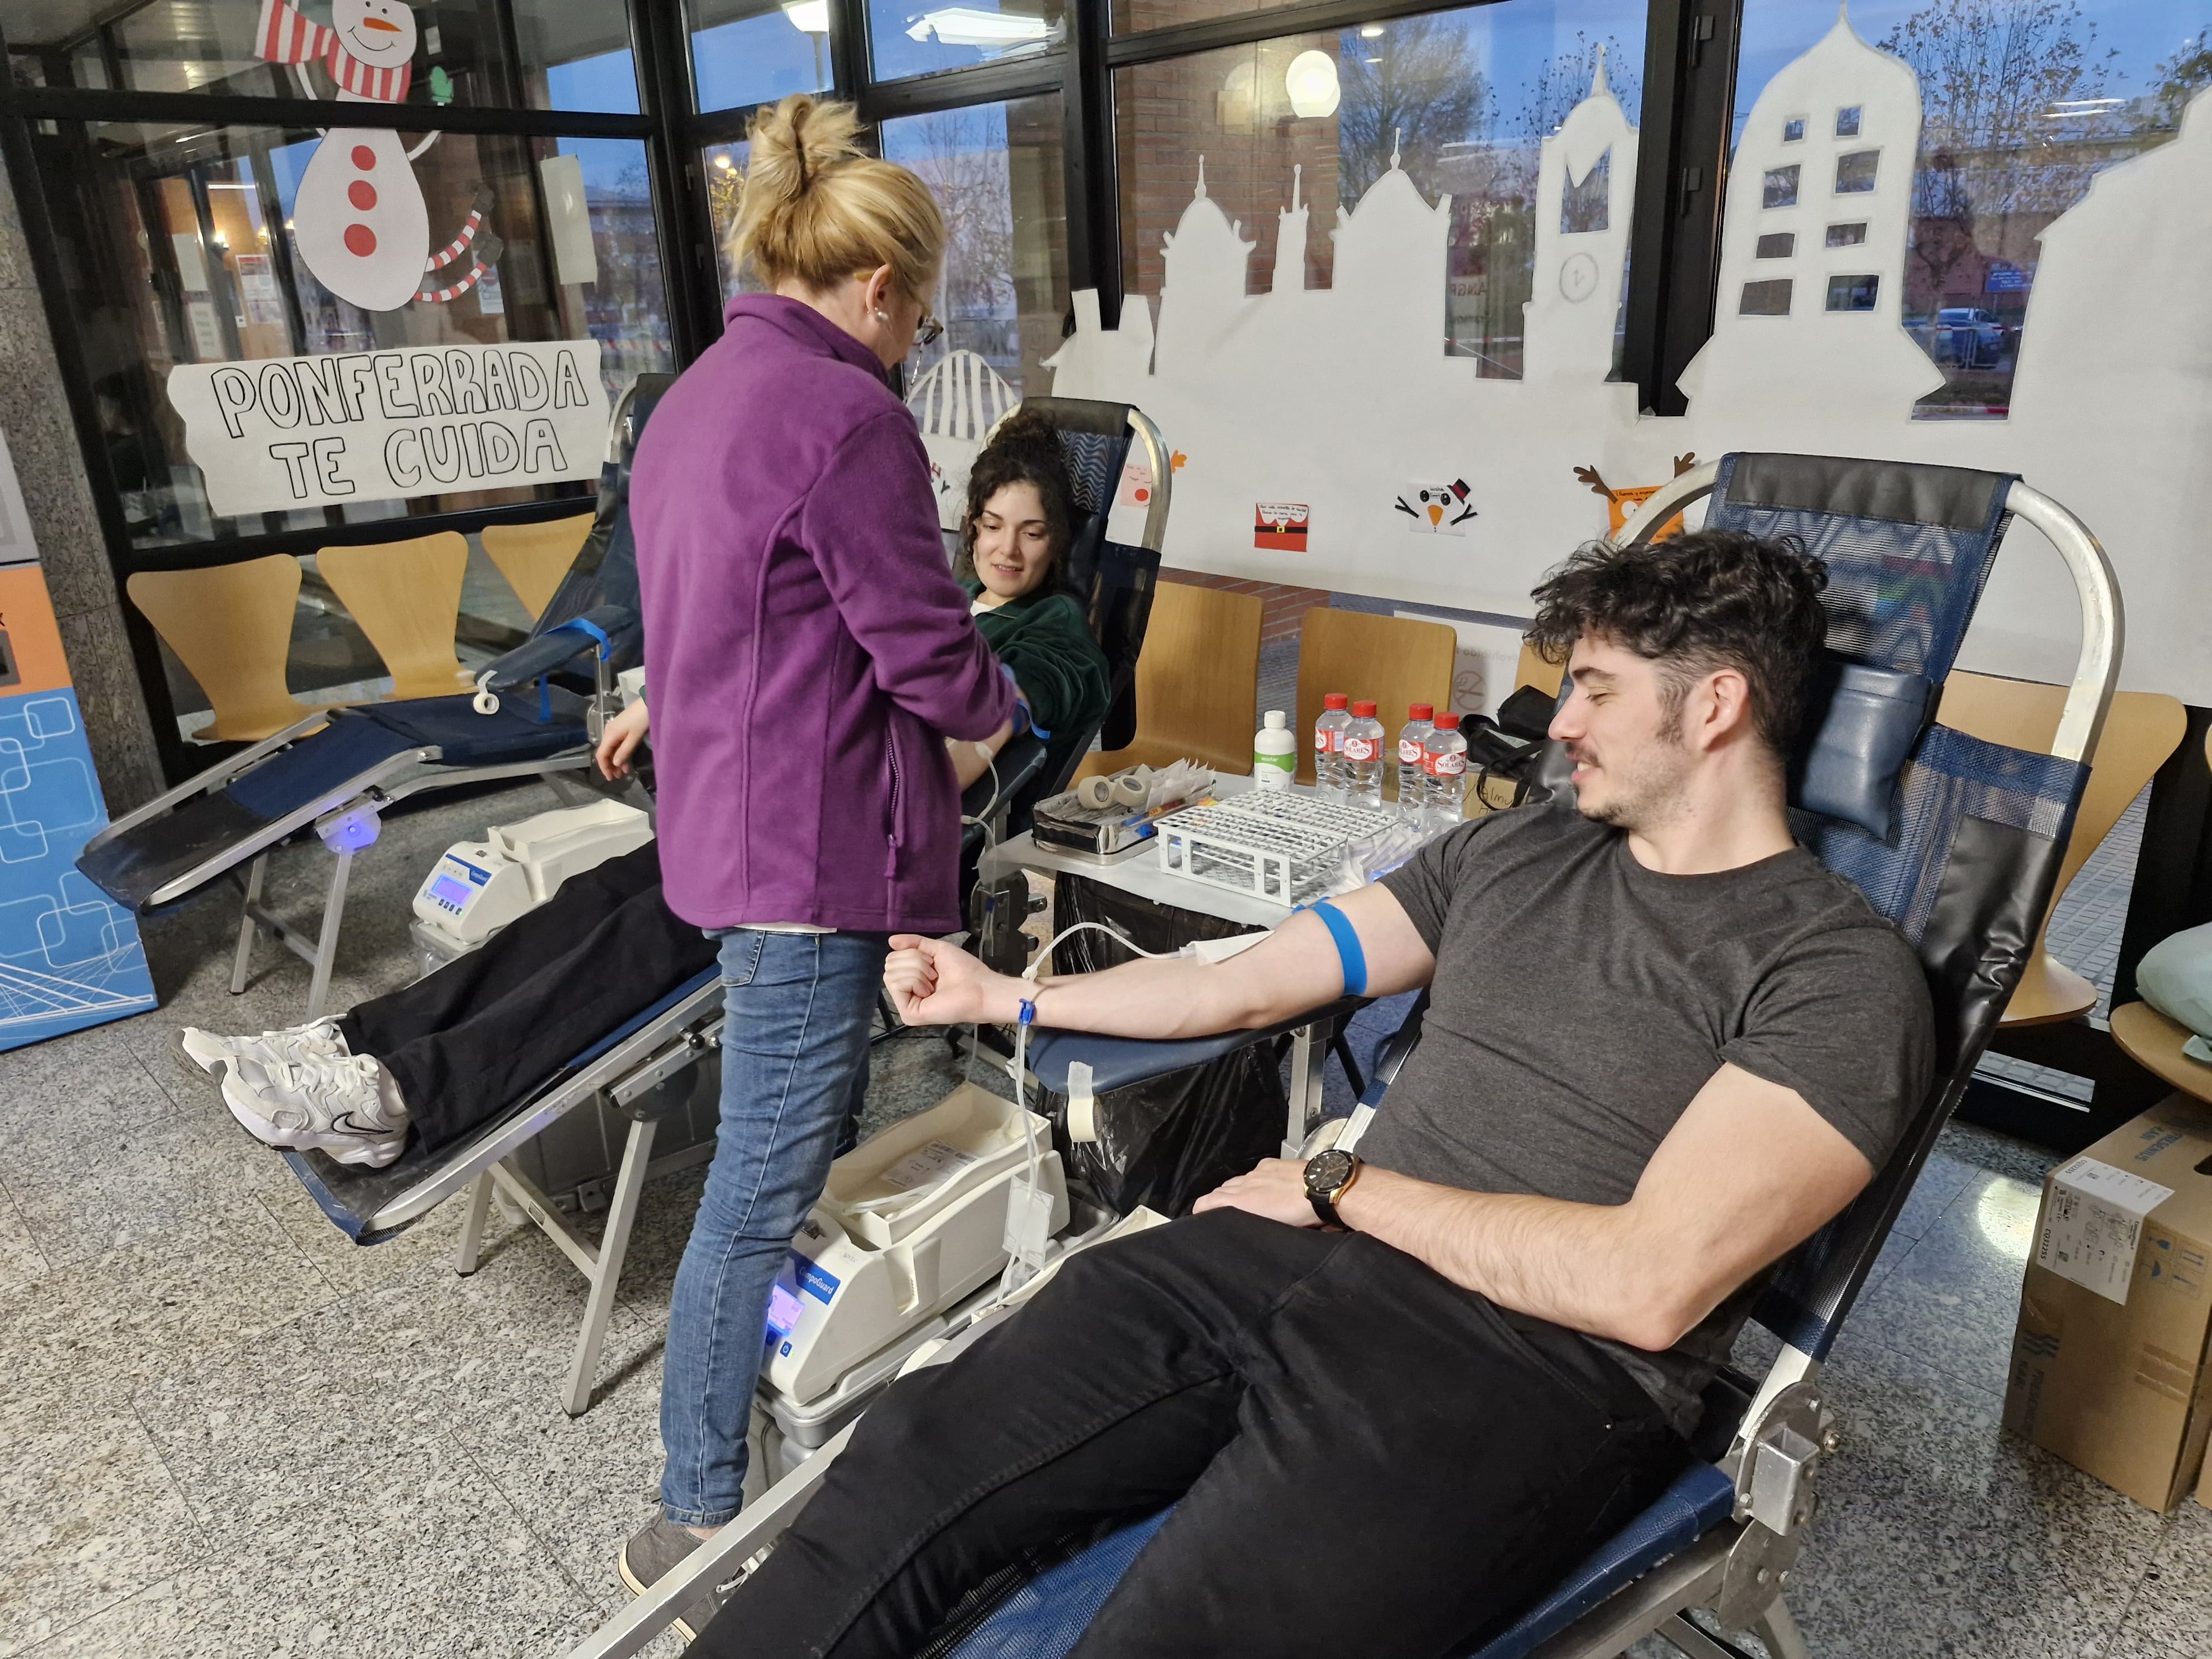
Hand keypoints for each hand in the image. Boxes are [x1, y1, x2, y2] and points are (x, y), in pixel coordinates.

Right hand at [595, 699, 648, 779]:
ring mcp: (614, 729)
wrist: (648, 703)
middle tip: (619, 777)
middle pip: (605, 753)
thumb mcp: (634, 738)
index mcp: (610, 734)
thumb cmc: (642, 720)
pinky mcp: (620, 728)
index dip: (604, 768)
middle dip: (610, 766)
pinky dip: (620, 753)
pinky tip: (627, 760)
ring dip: (616, 761)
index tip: (610, 779)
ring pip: (611, 749)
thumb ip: (624, 751)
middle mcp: (608, 732)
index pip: (601, 755)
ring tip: (625, 771)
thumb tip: (614, 764)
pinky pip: (616, 744)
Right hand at [884, 934, 1011, 1025]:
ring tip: (934, 983)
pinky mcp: (908, 1014)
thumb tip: (890, 940)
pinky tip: (930, 992)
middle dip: (915, 961)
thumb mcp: (935, 949)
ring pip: (891, 974)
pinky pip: (897, 985)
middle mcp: (905, 992)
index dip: (913, 953)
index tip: (932, 962)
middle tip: (934, 974)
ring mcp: (905, 1005)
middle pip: (890, 964)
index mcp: (911, 979)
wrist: (979, 987)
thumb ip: (914, 943)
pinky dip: (916, 981)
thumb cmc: (963, 969)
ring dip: (918, 971)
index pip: (892, 958)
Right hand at [1191, 1159, 1320, 1228]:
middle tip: (1217, 1212)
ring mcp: (1258, 1172)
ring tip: (1237, 1200)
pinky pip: (1253, 1172)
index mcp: (1243, 1201)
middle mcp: (1246, 1184)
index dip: (1200, 1208)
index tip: (1198, 1216)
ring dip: (1232, 1190)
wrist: (1323, 1188)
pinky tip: (1259, 1185)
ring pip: (1236, 1180)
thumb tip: (1241, 1227)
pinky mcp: (1272, 1163)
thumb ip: (1251, 1224)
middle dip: (1216, 1200)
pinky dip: (1250, 1180)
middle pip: (1221, 1190)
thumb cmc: (1302, 1215)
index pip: (1209, 1201)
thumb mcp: (1272, 1228)